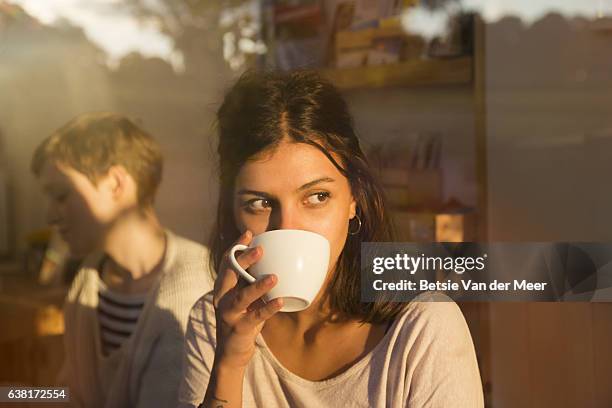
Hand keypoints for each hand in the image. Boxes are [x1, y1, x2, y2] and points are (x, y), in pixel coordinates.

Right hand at [212, 230, 283, 368]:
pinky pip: (255, 317)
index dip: (236, 247)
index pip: (227, 263)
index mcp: (223, 288)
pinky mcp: (239, 329)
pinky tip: (280, 301)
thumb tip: (273, 261)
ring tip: (274, 277)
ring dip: (257, 286)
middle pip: (230, 275)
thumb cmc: (242, 319)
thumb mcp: (244, 298)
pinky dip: (268, 308)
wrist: (231, 353)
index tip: (249, 234)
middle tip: (260, 249)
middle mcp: (222, 298)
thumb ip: (251, 282)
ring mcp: (229, 314)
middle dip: (244, 261)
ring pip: (241, 297)